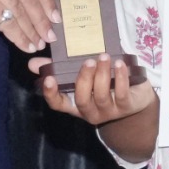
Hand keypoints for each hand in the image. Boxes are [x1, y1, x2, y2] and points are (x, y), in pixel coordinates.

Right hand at [31, 51, 152, 125]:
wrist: (136, 97)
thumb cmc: (104, 82)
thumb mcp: (84, 75)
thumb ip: (58, 68)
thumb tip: (32, 64)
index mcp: (75, 103)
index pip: (58, 104)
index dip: (52, 94)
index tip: (49, 78)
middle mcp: (90, 111)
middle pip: (81, 99)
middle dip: (84, 79)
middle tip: (88, 61)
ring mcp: (108, 111)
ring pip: (101, 95)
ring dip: (102, 74)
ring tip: (104, 57)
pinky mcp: (126, 107)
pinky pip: (121, 93)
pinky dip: (121, 77)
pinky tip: (120, 63)